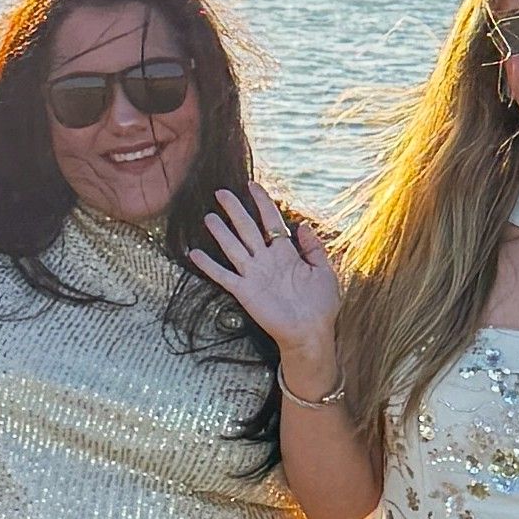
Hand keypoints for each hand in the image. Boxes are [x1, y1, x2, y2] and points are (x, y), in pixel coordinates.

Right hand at [189, 182, 344, 361]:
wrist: (310, 333)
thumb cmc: (321, 305)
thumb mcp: (324, 272)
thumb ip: (314, 248)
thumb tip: (303, 226)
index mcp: (286, 253)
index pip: (271, 220)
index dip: (262, 202)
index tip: (252, 185)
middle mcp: (266, 260)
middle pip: (247, 228)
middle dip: (235, 209)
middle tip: (222, 192)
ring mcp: (254, 274)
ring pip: (233, 247)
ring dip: (221, 232)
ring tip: (209, 216)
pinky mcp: (244, 291)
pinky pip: (223, 275)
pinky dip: (208, 265)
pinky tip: (194, 253)